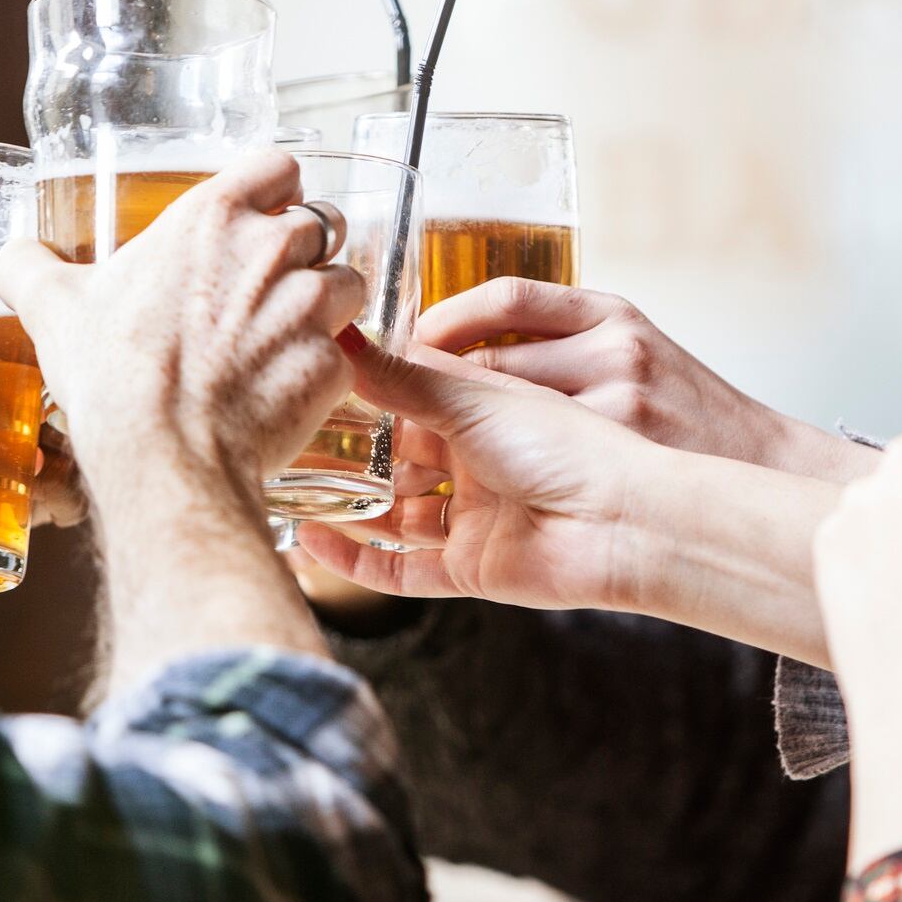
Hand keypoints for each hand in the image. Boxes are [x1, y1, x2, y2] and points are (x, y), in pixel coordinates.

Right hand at [0, 149, 360, 497]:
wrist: (164, 457)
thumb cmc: (112, 378)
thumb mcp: (53, 309)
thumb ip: (30, 267)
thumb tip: (14, 256)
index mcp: (212, 217)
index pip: (279, 166)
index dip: (275, 189)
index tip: (263, 213)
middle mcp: (272, 249)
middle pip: (323, 221)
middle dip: (304, 249)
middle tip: (269, 286)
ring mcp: (310, 306)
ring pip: (348, 282)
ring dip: (326, 303)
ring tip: (285, 335)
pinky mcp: (333, 362)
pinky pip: (347, 352)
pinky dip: (324, 367)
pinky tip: (287, 385)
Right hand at [297, 341, 664, 609]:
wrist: (620, 520)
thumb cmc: (566, 444)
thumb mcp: (472, 396)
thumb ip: (400, 375)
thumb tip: (339, 333)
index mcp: (482, 410)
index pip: (409, 397)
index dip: (362, 392)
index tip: (306, 382)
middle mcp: (475, 462)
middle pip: (397, 459)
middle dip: (347, 455)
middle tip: (282, 444)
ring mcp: (472, 517)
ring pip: (393, 515)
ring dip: (346, 507)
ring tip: (282, 494)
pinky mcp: (469, 568)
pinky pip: (400, 569)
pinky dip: (356, 559)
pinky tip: (310, 543)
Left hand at [416, 281, 874, 481]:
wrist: (758, 471)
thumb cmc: (690, 421)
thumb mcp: (635, 355)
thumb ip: (564, 349)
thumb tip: (461, 354)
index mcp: (611, 314)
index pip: (508, 298)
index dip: (449, 320)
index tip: (418, 343)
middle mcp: (611, 349)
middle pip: (492, 362)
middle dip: (442, 390)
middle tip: (405, 410)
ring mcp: (613, 402)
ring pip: (501, 413)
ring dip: (456, 439)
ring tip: (427, 456)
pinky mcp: (615, 453)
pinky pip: (526, 462)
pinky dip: (490, 477)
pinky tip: (462, 491)